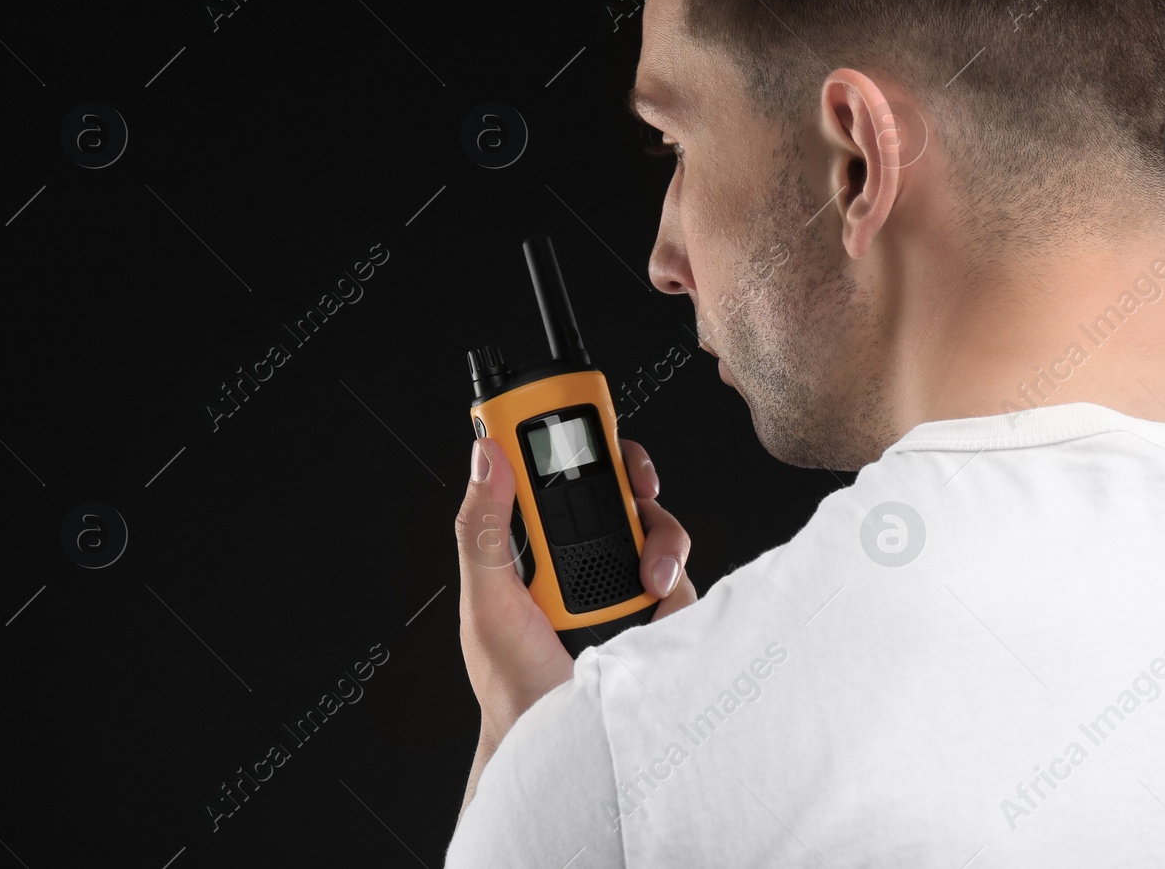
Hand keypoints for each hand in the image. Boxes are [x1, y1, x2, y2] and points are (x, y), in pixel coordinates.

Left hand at [454, 436, 696, 747]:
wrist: (565, 747)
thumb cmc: (514, 687)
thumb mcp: (489, 602)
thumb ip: (484, 527)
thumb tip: (486, 454)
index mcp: (531, 547)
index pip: (551, 474)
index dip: (567, 439)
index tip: (578, 417)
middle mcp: (579, 557)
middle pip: (614, 485)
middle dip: (630, 474)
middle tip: (636, 480)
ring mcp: (622, 581)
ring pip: (655, 521)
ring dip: (657, 536)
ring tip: (645, 575)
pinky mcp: (660, 609)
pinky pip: (681, 569)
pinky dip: (675, 574)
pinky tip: (656, 596)